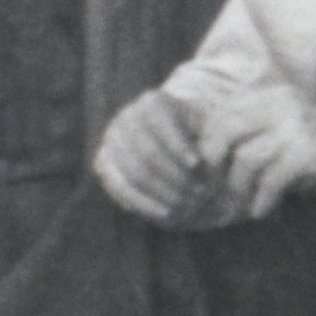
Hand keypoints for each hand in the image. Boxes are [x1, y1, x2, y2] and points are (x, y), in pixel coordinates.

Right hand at [92, 90, 214, 226]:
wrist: (173, 141)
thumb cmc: (199, 133)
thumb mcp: (211, 127)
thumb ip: (212, 139)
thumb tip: (207, 161)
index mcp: (152, 102)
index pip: (162, 124)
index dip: (178, 146)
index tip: (197, 165)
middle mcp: (126, 118)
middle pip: (148, 152)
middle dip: (175, 176)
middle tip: (199, 194)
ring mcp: (111, 141)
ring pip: (134, 172)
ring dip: (162, 192)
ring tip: (187, 207)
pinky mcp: (103, 163)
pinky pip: (119, 187)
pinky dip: (143, 203)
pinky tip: (165, 213)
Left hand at [211, 100, 315, 221]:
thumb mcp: (290, 125)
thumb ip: (258, 130)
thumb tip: (214, 152)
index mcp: (274, 95)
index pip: (224, 111)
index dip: (208, 138)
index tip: (210, 163)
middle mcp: (282, 104)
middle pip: (227, 128)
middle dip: (215, 159)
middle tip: (218, 181)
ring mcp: (296, 126)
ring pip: (245, 157)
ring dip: (239, 185)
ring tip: (245, 199)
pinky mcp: (307, 151)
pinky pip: (271, 178)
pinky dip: (262, 198)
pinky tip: (263, 210)